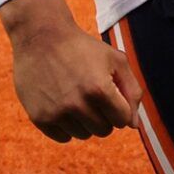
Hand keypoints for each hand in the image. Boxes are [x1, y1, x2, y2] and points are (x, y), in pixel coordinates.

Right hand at [2, 0, 140, 141]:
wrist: (40, 36)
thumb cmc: (82, 47)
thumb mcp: (115, 58)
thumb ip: (132, 90)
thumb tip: (134, 124)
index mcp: (99, 89)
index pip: (123, 120)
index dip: (120, 106)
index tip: (110, 91)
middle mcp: (77, 104)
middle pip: (104, 130)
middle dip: (103, 114)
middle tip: (92, 93)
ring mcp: (57, 112)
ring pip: (84, 135)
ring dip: (84, 120)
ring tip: (75, 95)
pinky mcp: (40, 118)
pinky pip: (63, 137)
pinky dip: (66, 125)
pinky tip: (62, 103)